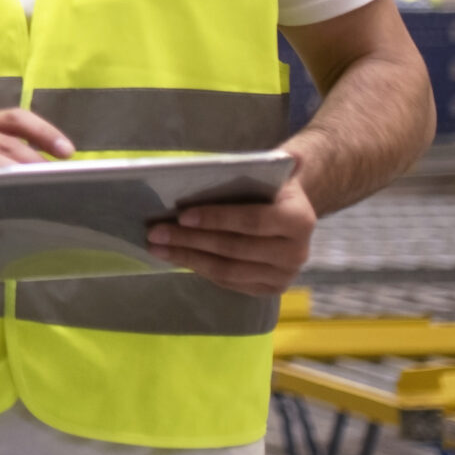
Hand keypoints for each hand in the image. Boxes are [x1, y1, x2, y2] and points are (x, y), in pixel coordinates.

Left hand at [147, 171, 316, 295]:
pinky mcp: (271, 289)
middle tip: (156, 232)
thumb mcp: (270, 172)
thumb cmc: (272, 188)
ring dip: (188, 258)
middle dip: (190, 240)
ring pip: (228, 270)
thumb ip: (258, 166)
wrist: (295, 215)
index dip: (216, 219)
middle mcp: (296, 253)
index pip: (251, 221)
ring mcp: (284, 275)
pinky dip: (201, 269)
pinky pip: (229, 282)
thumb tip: (227, 165)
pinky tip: (178, 258)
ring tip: (157, 247)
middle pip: (234, 249)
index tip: (181, 215)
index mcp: (299, 219)